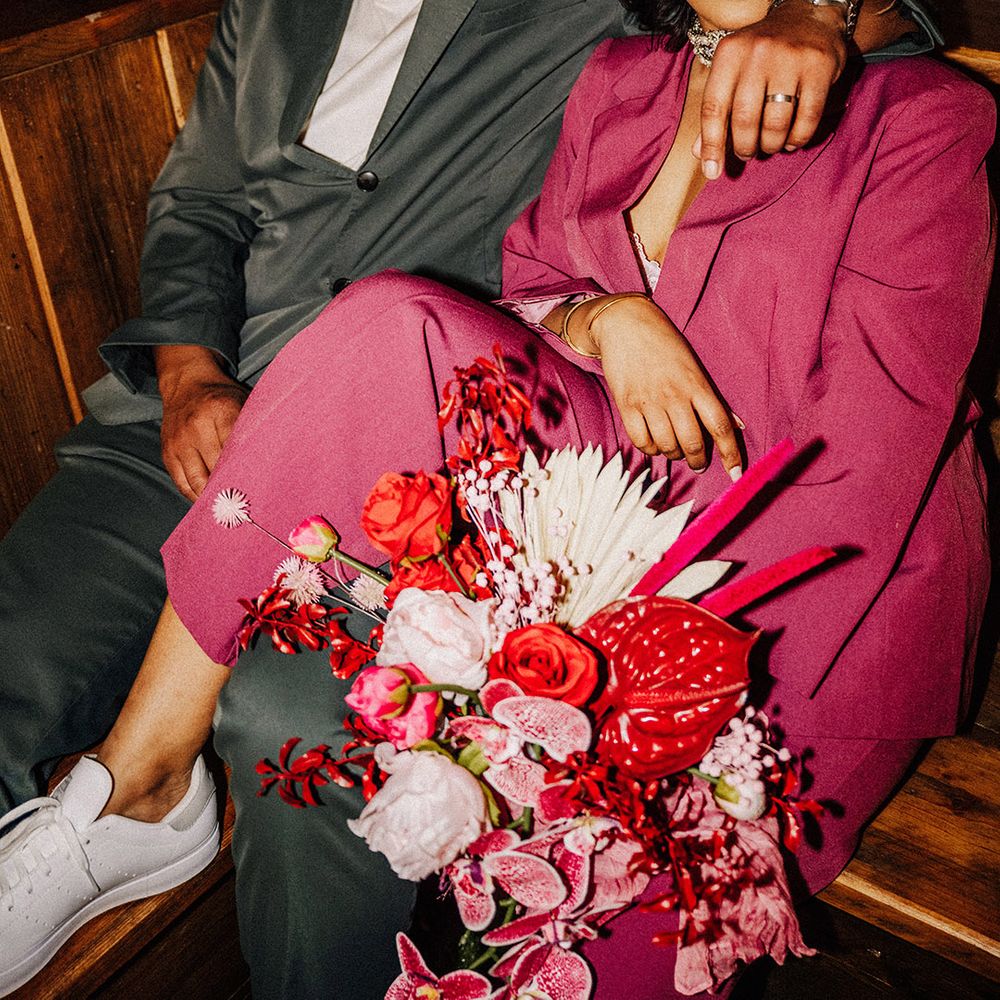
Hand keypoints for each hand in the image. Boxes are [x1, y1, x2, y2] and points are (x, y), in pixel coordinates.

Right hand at [156, 345, 247, 499]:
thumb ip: (255, 428)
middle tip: (249, 509)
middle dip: (233, 490)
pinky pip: (181, 483)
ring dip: (213, 499)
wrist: (185, 383)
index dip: (248, 473)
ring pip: (197, 481)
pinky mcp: (167, 452)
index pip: (237, 450)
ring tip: (230, 511)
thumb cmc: (222, 398)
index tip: (261, 491)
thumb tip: (274, 460)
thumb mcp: (243, 402)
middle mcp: (197, 427)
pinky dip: (195, 496)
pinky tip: (210, 503)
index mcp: (222, 411)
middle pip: (217, 469)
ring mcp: (179, 441)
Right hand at [567, 296, 742, 477]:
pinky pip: (641, 440)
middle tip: (698, 463)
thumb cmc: (664, 344)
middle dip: (698, 460)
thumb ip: (714, 399)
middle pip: (693, 442)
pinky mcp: (627, 404)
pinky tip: (653, 443)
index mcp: (697, 384)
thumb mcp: (694, 367)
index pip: (721, 426)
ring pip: (667, 445)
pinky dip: (650, 448)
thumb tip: (738, 425)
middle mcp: (675, 394)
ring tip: (674, 450)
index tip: (737, 473)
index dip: (731, 453)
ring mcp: (650, 400)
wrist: (626, 323)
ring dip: (673, 454)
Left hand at [696, 0, 848, 177]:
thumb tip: (699, 153)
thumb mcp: (732, 71)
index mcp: (730, 53)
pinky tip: (792, 140)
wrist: (809, 16)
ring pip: (776, 123)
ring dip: (771, 145)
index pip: (713, 108)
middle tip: (748, 153)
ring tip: (770, 145)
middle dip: (745, 147)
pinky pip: (807, 118)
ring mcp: (790, 57)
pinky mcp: (819, 66)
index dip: (712, 145)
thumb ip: (716, 109)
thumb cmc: (762, 55)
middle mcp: (758, 52)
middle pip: (744, 119)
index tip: (712, 172)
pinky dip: (798, 138)